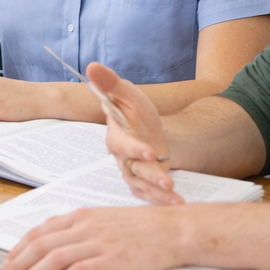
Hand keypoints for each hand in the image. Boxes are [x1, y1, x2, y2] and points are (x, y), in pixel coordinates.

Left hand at [1, 205, 186, 269]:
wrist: (174, 229)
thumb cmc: (143, 226)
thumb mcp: (105, 218)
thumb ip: (80, 227)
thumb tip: (55, 237)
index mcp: (82, 216)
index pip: (41, 231)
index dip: (20, 247)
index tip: (8, 261)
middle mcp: (85, 227)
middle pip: (41, 245)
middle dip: (19, 263)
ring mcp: (98, 243)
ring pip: (53, 258)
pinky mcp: (111, 259)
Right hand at [87, 63, 180, 205]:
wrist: (148, 130)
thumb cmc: (136, 112)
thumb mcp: (129, 94)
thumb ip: (111, 83)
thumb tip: (91, 66)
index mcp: (117, 135)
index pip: (121, 144)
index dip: (133, 149)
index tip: (150, 152)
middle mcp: (121, 157)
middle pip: (131, 169)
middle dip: (149, 175)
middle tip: (166, 181)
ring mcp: (131, 172)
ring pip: (141, 184)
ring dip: (157, 192)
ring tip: (174, 194)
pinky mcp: (142, 183)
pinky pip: (149, 195)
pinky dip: (162, 200)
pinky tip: (178, 203)